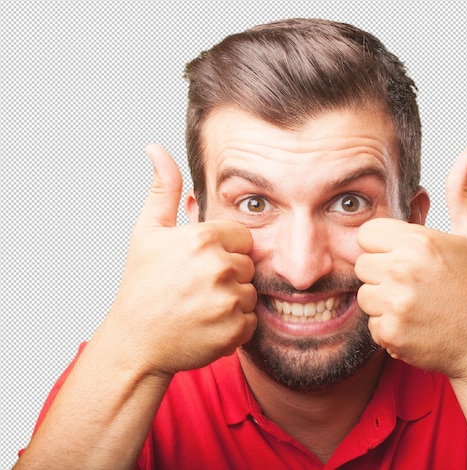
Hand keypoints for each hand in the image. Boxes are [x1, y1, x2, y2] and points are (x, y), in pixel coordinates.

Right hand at [103, 143, 256, 376]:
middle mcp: (218, 267)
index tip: (200, 263)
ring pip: (250, 292)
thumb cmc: (142, 286)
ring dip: (232, 300)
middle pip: (248, 264)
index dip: (224, 249)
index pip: (242, 237)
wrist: (136, 341)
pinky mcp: (234, 330)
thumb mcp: (147, 232)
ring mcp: (227, 300)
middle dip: (229, 274)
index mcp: (202, 238)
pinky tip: (207, 324)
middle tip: (197, 287)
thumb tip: (156, 148)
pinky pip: (250, 320)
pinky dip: (233, 325)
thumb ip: (162, 189)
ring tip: (200, 305)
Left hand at [355, 146, 466, 378]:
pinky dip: (388, 328)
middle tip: (415, 285)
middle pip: (362, 265)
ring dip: (384, 302)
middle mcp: (403, 269)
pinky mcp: (390, 332)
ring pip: (364, 295)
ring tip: (417, 305)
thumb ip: (462, 192)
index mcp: (418, 241)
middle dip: (383, 274)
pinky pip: (371, 324)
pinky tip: (415, 325)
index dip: (384, 247)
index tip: (406, 258)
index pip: (367, 234)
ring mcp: (395, 302)